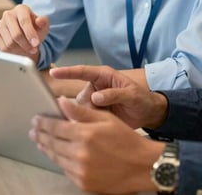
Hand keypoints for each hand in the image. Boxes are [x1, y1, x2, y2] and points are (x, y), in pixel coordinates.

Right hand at [0, 4, 49, 62]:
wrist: (25, 35)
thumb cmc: (35, 29)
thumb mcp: (42, 26)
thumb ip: (44, 23)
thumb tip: (41, 20)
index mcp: (21, 9)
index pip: (24, 21)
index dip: (30, 34)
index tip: (36, 43)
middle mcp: (8, 14)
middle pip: (16, 34)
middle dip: (26, 45)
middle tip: (34, 49)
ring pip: (9, 43)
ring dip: (20, 49)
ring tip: (27, 48)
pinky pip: (2, 48)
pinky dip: (12, 52)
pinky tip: (18, 49)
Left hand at [31, 97, 162, 193]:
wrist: (142, 166)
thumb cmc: (126, 140)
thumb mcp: (106, 119)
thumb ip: (81, 112)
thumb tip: (61, 102)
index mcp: (85, 134)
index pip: (55, 127)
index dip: (43, 122)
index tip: (36, 119)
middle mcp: (79, 153)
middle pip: (52, 142)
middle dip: (40, 135)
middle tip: (33, 130)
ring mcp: (80, 170)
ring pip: (56, 157)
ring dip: (46, 148)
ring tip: (41, 141)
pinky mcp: (83, 182)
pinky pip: (65, 170)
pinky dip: (58, 161)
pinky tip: (56, 155)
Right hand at [50, 65, 167, 129]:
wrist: (148, 114)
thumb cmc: (142, 99)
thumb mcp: (132, 94)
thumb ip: (115, 94)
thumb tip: (96, 97)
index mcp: (103, 76)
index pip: (82, 71)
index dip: (67, 72)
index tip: (54, 72)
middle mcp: (95, 88)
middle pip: (78, 96)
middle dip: (79, 106)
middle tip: (86, 114)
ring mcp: (93, 102)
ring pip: (79, 110)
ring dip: (83, 117)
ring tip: (95, 122)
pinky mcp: (94, 115)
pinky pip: (84, 119)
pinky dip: (85, 124)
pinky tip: (91, 129)